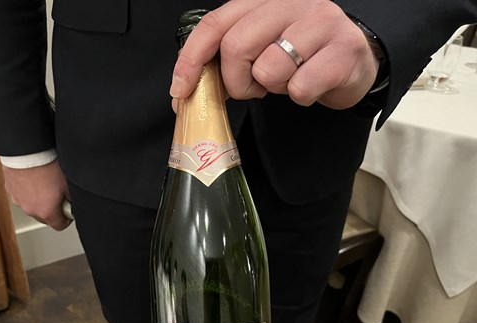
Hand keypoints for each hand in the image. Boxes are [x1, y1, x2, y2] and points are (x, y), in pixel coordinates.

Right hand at [3, 162, 71, 230]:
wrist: (26, 151)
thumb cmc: (46, 165)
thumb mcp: (67, 183)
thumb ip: (70, 198)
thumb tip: (71, 203)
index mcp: (46, 212)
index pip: (59, 226)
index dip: (66, 218)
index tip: (68, 211)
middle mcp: (30, 210)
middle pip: (44, 217)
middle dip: (51, 209)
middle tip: (57, 195)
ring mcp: (18, 200)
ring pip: (31, 206)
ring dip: (38, 200)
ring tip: (44, 184)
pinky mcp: (10, 189)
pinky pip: (21, 195)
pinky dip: (27, 191)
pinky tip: (33, 179)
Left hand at [170, 0, 379, 109]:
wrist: (356, 59)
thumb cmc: (302, 55)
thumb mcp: (261, 47)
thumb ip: (227, 58)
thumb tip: (186, 92)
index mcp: (262, 2)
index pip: (215, 24)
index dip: (191, 59)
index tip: (180, 90)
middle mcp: (290, 4)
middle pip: (236, 47)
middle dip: (237, 81)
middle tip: (252, 89)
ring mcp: (319, 24)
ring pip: (268, 69)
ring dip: (271, 88)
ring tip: (286, 81)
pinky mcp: (341, 52)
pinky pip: (300, 88)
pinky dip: (299, 97)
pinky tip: (309, 87)